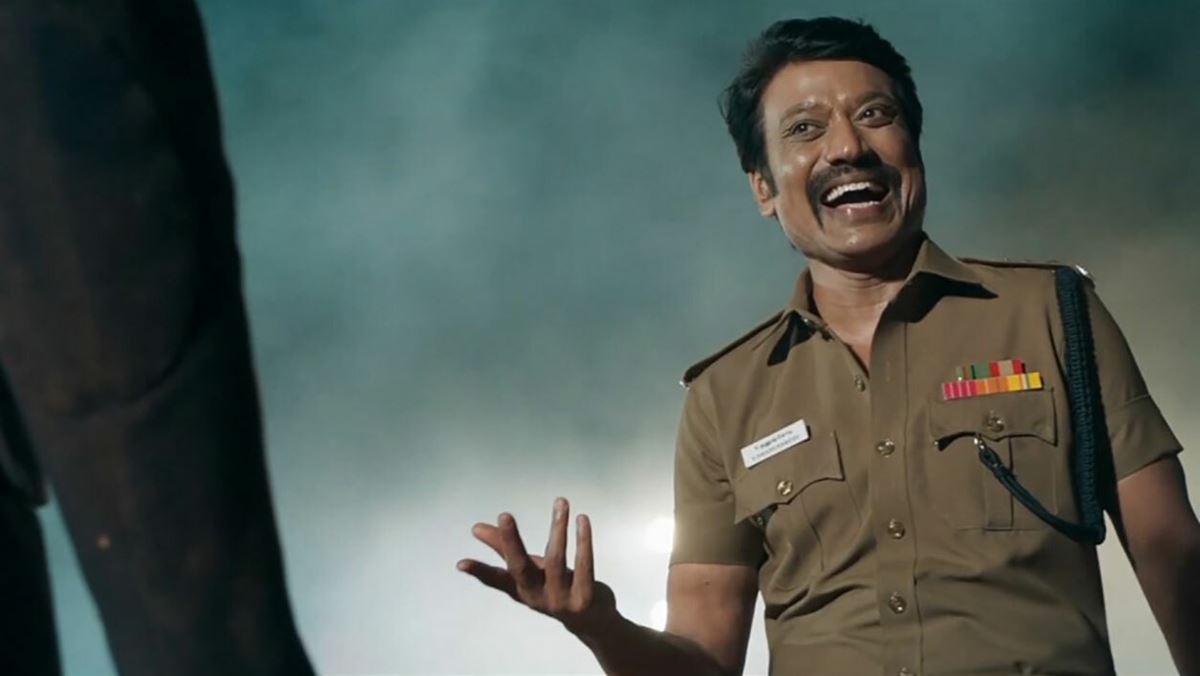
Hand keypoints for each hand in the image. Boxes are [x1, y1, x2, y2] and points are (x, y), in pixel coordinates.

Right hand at [458, 498, 617, 636]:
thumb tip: (475, 528)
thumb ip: (505, 548)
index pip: (497, 580)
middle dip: (511, 541)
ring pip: (556, 560)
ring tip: (561, 502)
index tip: (461, 563)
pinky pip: (584, 565)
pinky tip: (582, 519)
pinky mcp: (585, 598)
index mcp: (521, 589)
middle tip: (504, 515)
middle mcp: (537, 596)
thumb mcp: (530, 569)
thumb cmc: (555, 587)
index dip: (480, 572)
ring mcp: (561, 599)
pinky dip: (583, 541)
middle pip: (521, 568)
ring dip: (558, 528)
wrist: (592, 621)